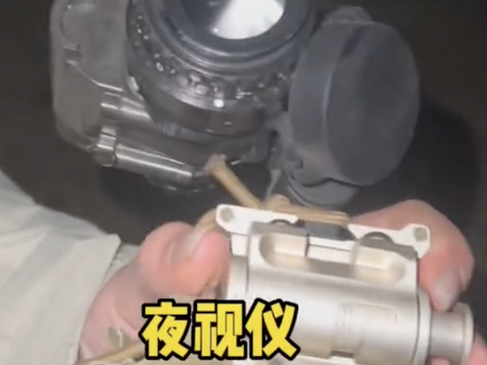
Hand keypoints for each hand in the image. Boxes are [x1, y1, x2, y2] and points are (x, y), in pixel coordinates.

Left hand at [79, 200, 485, 364]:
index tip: (428, 279)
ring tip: (453, 364)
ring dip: (432, 354)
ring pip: (399, 343)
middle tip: (453, 348)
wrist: (133, 353)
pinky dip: (396, 364)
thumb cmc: (149, 305)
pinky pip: (362, 362)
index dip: (421, 243)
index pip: (380, 234)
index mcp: (298, 255)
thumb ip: (169, 258)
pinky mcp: (323, 362)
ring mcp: (328, 344)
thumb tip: (210, 245)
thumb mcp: (151, 276)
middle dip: (441, 316)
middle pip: (408, 297)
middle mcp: (326, 298)